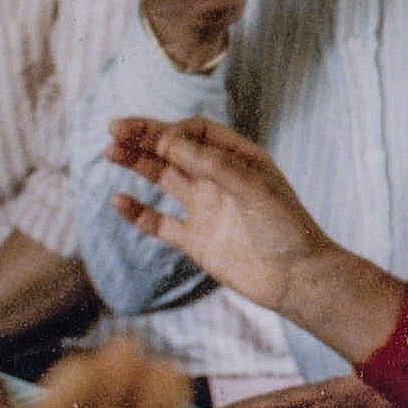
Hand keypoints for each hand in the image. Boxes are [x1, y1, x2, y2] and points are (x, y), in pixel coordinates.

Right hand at [105, 117, 333, 314]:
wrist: (297, 278)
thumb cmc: (285, 226)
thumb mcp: (251, 186)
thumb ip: (210, 163)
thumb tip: (167, 141)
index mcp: (238, 158)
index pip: (196, 133)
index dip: (172, 130)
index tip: (156, 139)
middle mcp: (218, 180)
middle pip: (174, 150)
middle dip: (144, 138)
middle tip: (113, 129)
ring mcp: (205, 209)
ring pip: (163, 179)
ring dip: (137, 164)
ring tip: (110, 151)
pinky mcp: (196, 240)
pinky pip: (160, 223)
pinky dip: (139, 213)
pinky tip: (119, 201)